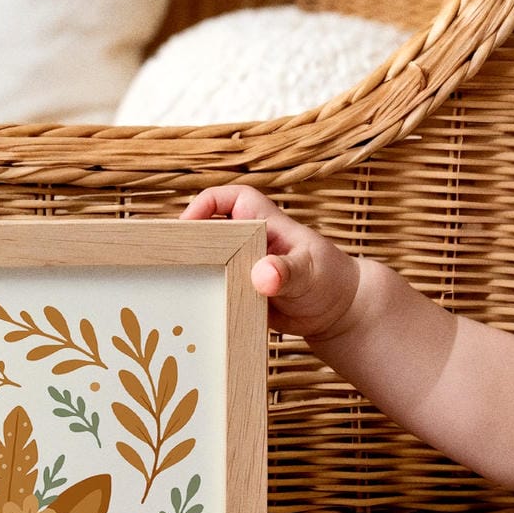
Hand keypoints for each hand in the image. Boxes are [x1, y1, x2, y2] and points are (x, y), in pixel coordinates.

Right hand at [180, 185, 360, 339]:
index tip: (187, 224)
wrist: (341, 313)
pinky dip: (205, 298)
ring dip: (195, 271)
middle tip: (172, 260)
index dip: (206, 204)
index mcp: (266, 224)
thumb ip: (287, 272)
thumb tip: (263, 276)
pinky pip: (218, 290)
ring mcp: (245, 268)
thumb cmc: (331, 279)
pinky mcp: (243, 293)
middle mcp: (251, 243)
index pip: (231, 199)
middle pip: (210, 230)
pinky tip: (193, 313)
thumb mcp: (311, 273)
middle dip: (190, 240)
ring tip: (176, 286)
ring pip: (210, 262)